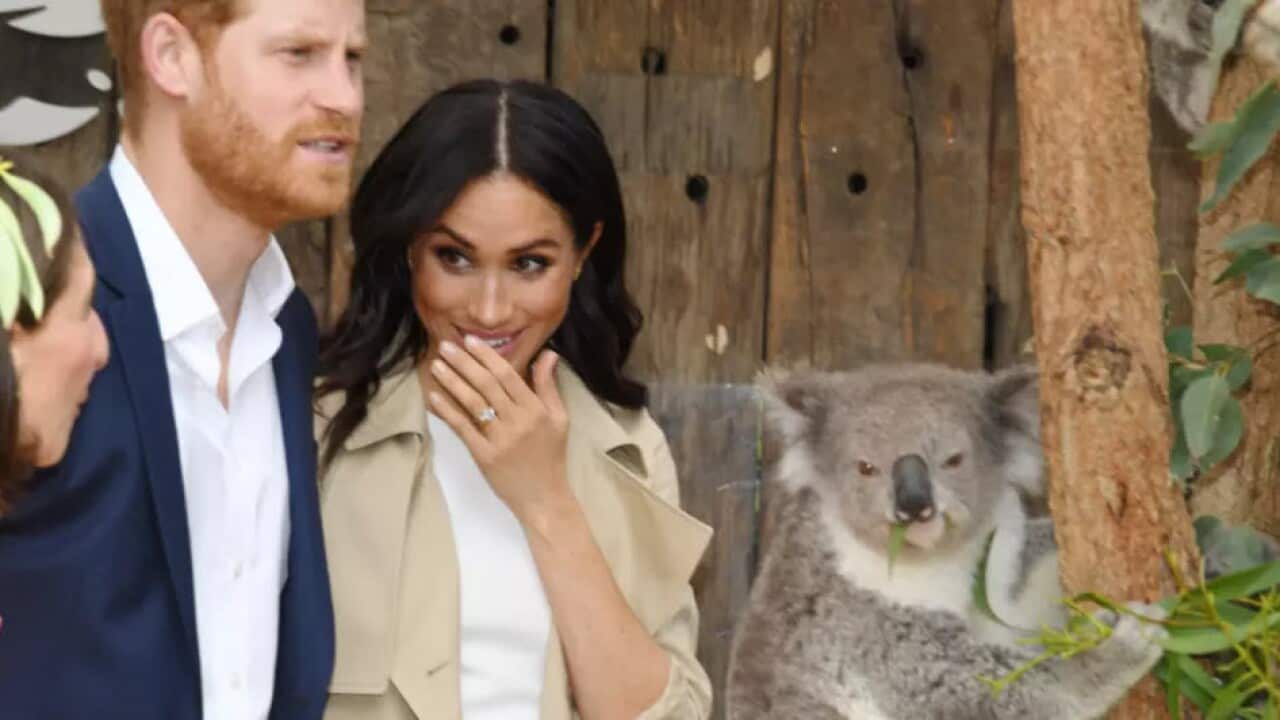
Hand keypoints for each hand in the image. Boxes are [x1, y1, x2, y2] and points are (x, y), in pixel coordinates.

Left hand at [426, 337, 572, 522]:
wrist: (544, 497)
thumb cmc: (551, 455)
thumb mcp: (559, 418)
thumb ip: (548, 385)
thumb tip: (547, 353)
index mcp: (536, 409)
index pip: (508, 375)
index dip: (487, 356)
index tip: (470, 341)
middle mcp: (518, 421)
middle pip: (487, 385)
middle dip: (464, 363)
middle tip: (445, 346)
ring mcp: (500, 439)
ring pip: (472, 403)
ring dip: (452, 381)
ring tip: (436, 365)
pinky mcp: (484, 456)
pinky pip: (463, 428)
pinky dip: (447, 410)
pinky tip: (434, 396)